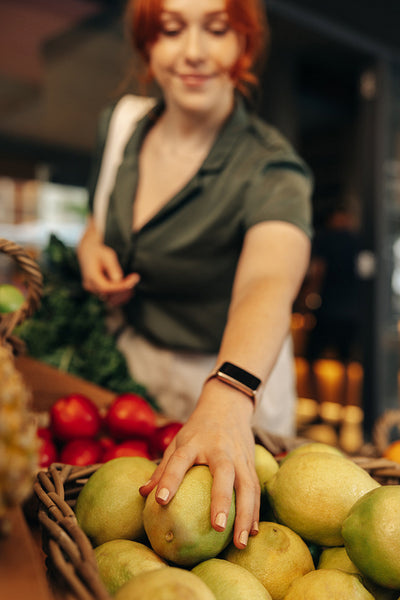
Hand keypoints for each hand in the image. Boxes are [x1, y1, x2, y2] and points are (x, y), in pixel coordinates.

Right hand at [77, 224, 138, 305]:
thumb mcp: (107, 256)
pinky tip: (128, 284)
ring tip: (132, 280)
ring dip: (123, 293)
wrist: (88, 253)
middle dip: (124, 289)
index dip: (121, 286)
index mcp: (90, 276)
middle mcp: (90, 285)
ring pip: (110, 298)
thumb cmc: (99, 253)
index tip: (134, 278)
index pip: (106, 287)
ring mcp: (92, 290)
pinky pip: (110, 297)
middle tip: (135, 277)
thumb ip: (112, 268)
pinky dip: (120, 294)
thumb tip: (118, 280)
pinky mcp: (97, 292)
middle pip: (109, 295)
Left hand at [140, 380, 259, 548]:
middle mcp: (220, 448)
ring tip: (240, 542)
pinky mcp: (252, 463)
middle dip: (222, 499)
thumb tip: (143, 494)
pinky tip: (252, 532)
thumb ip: (164, 467)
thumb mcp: (178, 441)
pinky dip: (256, 510)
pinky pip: (256, 489)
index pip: (180, 459)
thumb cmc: (198, 430)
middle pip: (224, 473)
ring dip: (246, 514)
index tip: (161, 501)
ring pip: (247, 485)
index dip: (170, 478)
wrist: (227, 406)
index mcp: (195, 442)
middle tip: (217, 527)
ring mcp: (239, 456)